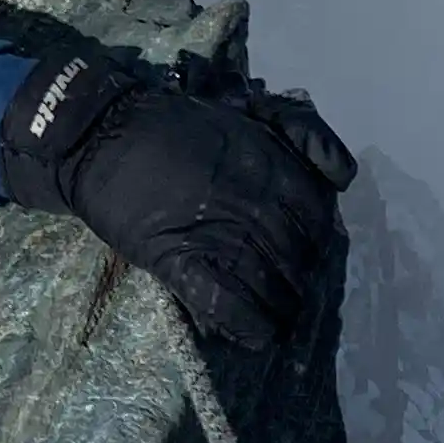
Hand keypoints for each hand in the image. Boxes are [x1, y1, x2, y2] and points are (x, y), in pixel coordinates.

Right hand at [0, 52, 353, 351]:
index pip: (320, 221)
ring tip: (275, 311)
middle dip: (299, 275)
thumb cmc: (175, 122)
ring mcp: (221, 239)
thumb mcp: (251, 110)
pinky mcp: (183, 265)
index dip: (314, 236)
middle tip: (285, 278)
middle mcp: (258, 208)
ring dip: (282, 308)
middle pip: (302, 262)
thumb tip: (342, 178)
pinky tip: (257, 332)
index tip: (301, 242)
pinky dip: (251, 327)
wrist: (101, 135)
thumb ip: (304, 134)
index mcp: (276, 170)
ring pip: (277, 293)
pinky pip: (234, 309)